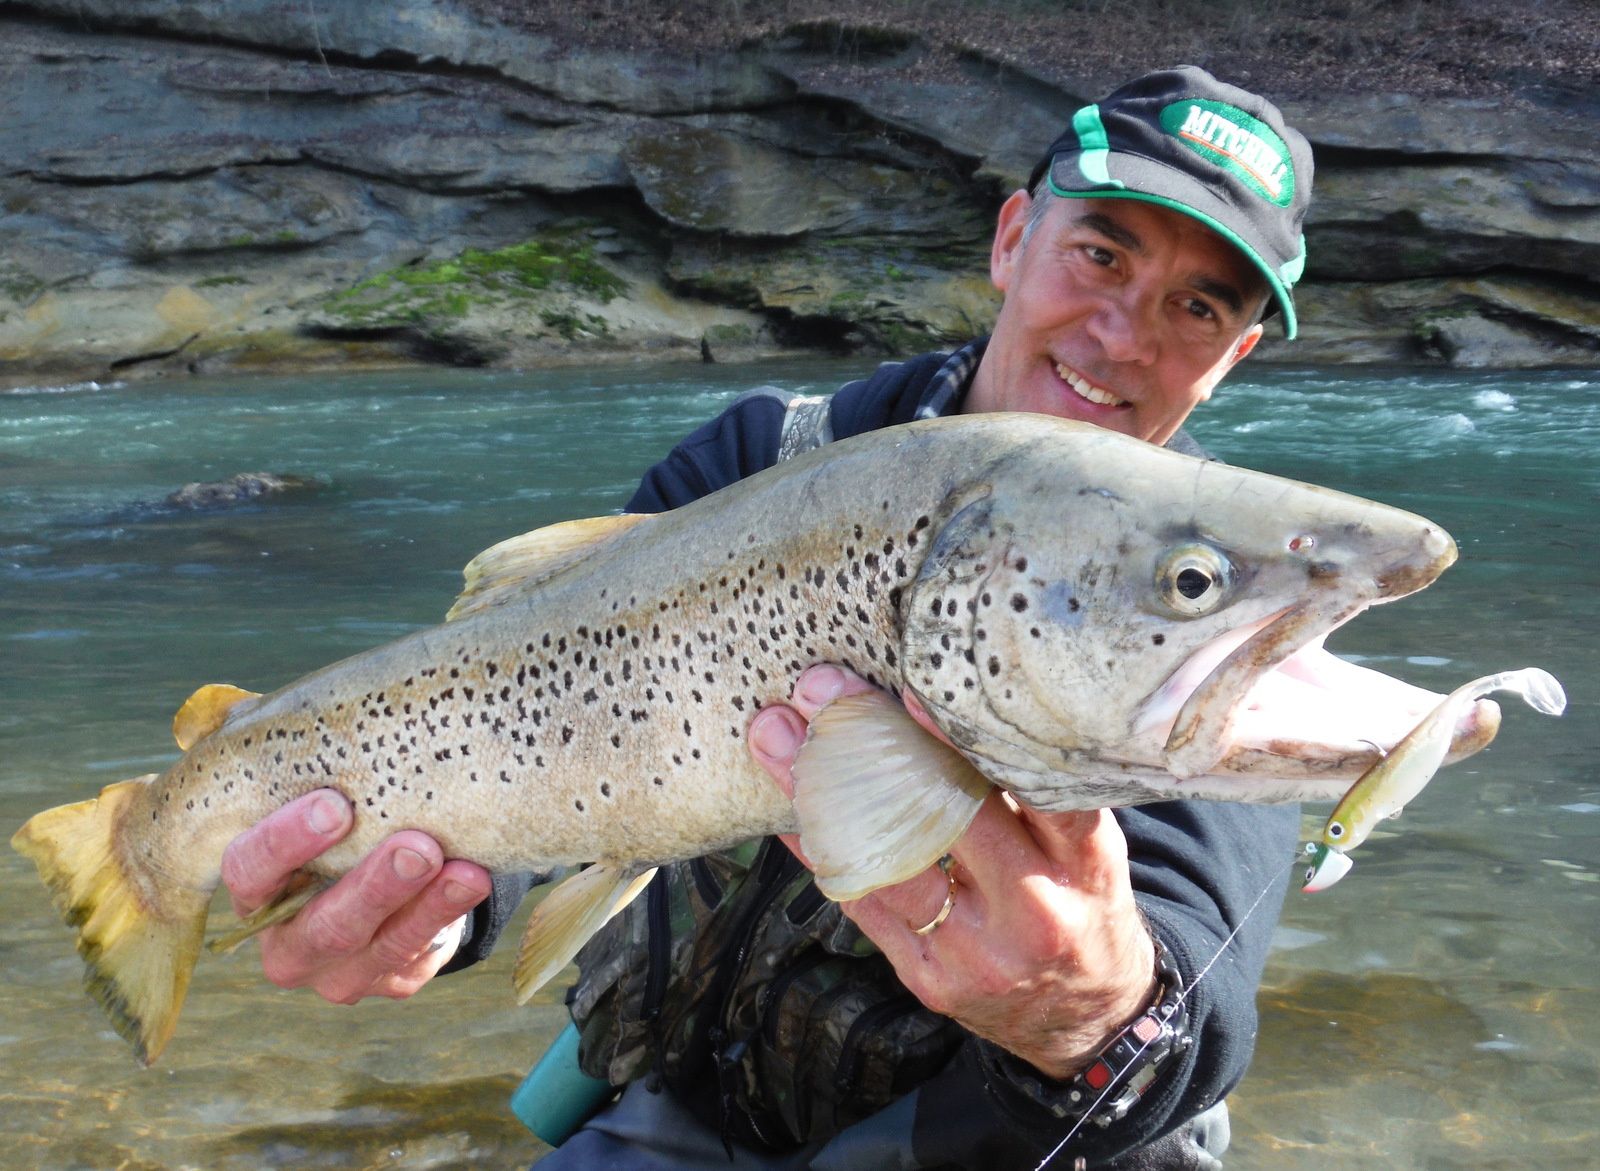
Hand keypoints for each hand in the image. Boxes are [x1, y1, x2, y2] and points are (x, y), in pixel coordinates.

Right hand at [219, 789, 493, 1003]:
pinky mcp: (391, 982)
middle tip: (417, 846)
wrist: (387, 877)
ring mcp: (340, 973)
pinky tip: (475, 881)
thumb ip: (296, 762)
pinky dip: (447, 919)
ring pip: (380, 948)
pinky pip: (418, 957)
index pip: (247, 872)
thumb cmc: (344, 819)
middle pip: (322, 926)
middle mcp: (288, 943)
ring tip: (467, 870)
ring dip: (427, 906)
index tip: (335, 803)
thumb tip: (275, 707)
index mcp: (254, 890)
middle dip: (372, 886)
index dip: (285, 843)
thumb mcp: (309, 793)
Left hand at [749, 666, 1156, 1078]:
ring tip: (773, 735)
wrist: (1083, 1017)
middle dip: (868, 747)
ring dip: (819, 792)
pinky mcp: (927, 976)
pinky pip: (862, 902)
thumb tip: (946, 708)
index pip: (1026, 789)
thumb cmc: (1080, 903)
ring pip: (883, 859)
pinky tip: (788, 803)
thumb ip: (1034, 791)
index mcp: (1082, 862)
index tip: (911, 692)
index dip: (965, 742)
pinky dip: (821, 847)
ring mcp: (972, 950)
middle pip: (937, 817)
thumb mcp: (1089, 847)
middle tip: (816, 689)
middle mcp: (1028, 909)